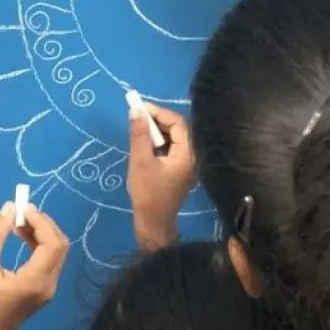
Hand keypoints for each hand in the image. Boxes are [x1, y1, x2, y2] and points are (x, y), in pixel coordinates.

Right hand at [0, 203, 69, 329]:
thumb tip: (9, 208)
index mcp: (36, 280)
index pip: (52, 242)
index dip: (41, 221)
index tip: (22, 208)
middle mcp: (49, 284)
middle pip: (59, 245)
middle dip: (43, 224)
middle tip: (21, 212)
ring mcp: (48, 289)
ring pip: (56, 252)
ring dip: (41, 233)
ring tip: (18, 222)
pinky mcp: (43, 290)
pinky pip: (48, 260)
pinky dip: (39, 245)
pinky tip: (21, 236)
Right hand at [127, 101, 195, 251]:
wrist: (153, 221)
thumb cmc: (147, 192)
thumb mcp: (140, 160)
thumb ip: (139, 134)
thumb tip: (136, 110)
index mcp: (188, 154)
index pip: (178, 123)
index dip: (159, 112)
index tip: (139, 107)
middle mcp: (193, 157)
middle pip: (179, 129)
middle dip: (158, 121)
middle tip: (138, 116)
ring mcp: (188, 164)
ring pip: (175, 138)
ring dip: (158, 131)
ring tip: (139, 128)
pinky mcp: (181, 169)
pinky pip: (173, 148)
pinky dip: (160, 142)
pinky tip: (146, 143)